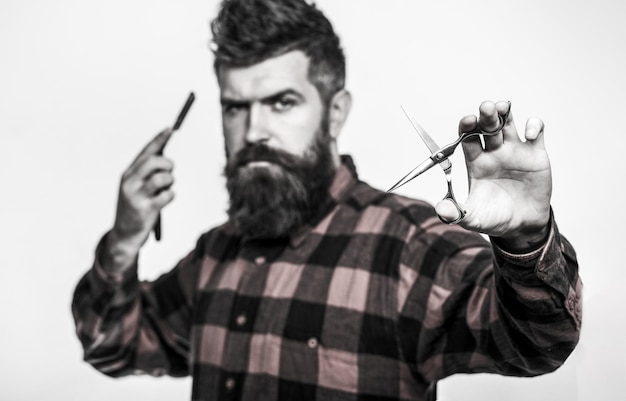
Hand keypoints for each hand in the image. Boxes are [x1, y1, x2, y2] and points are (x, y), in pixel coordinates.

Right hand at [103, 128, 175, 272]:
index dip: (159, 140)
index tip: (170, 129)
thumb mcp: (136, 188)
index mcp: (128, 174)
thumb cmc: (134, 208)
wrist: (123, 235)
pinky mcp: (145, 209)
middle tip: (170, 172)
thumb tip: (167, 157)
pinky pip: (167, 195)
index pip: (145, 152)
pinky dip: (170, 196)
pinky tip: (163, 201)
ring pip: (163, 178)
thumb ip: (147, 173)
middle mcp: (130, 182)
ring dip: (170, 183)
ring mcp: (136, 195)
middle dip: (168, 165)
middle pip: (155, 161)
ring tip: (165, 190)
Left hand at [435, 101, 551, 249]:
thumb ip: (456, 213)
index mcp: (476, 162)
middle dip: (486, 115)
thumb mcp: (473, 219)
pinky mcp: (535, 154)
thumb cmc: (495, 218)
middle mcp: (493, 152)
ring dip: (505, 112)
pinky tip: (530, 134)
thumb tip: (440, 209)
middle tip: (486, 108)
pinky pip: (537, 132)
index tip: (467, 121)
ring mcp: (514, 151)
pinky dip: (535, 126)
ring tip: (503, 107)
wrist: (522, 226)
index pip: (468, 138)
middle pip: (487, 126)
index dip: (467, 127)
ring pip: (508, 123)